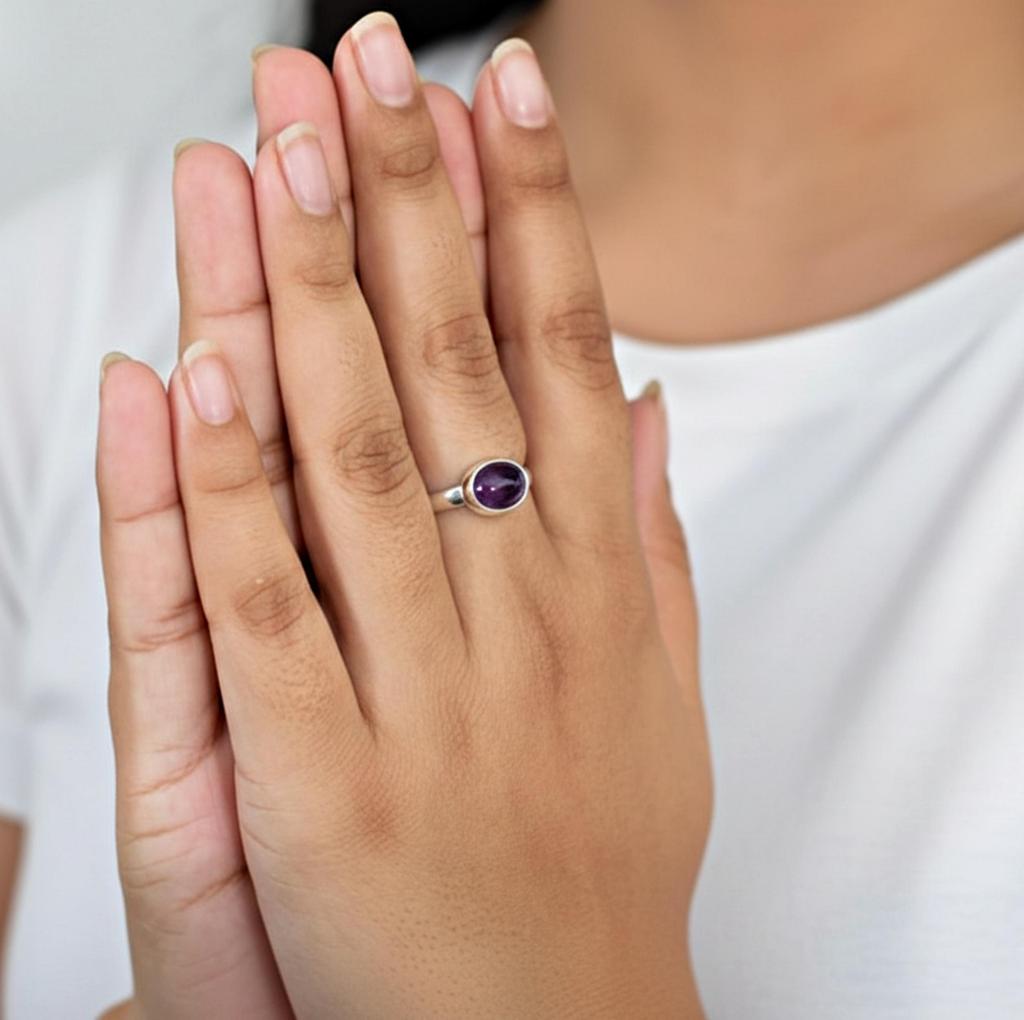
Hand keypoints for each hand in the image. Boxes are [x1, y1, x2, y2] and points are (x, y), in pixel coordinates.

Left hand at [98, 14, 709, 1017]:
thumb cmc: (601, 863)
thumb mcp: (661, 694)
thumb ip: (649, 542)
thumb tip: (638, 407)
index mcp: (595, 579)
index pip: (564, 347)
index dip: (534, 208)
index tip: (502, 91)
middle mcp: (519, 607)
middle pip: (454, 365)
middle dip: (405, 198)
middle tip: (366, 62)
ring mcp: (423, 687)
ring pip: (352, 458)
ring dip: (303, 294)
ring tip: (271, 153)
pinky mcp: (320, 777)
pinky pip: (270, 608)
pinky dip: (231, 489)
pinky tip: (200, 370)